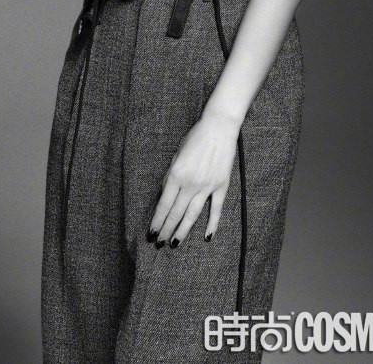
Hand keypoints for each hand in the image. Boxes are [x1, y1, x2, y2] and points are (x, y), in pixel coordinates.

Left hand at [148, 113, 239, 246]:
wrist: (219, 128)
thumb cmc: (195, 138)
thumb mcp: (176, 155)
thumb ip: (170, 176)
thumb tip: (166, 195)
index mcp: (176, 174)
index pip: (164, 205)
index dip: (157, 221)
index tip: (151, 233)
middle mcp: (191, 183)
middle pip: (176, 213)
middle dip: (166, 230)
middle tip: (159, 244)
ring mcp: (207, 186)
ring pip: (193, 215)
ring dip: (183, 231)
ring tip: (175, 244)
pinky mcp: (221, 185)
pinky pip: (216, 209)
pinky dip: (212, 224)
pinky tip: (207, 237)